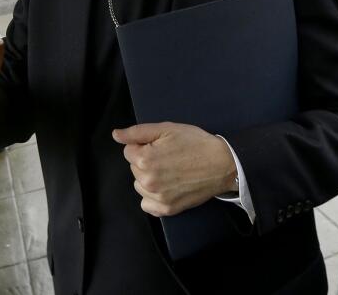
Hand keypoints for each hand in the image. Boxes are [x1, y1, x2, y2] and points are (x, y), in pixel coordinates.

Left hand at [112, 123, 237, 216]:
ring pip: (139, 185)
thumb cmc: (195, 143)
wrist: (222, 164)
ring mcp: (157, 197)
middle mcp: (147, 181)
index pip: (129, 151)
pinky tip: (167, 187)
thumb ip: (137, 132)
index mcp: (144, 159)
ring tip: (170, 171)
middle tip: (168, 157)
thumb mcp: (166, 129)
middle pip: (134, 168)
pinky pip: (147, 204)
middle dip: (146, 161)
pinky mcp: (167, 209)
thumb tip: (116, 135)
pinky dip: (153, 197)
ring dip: (149, 178)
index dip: (144, 145)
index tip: (161, 146)